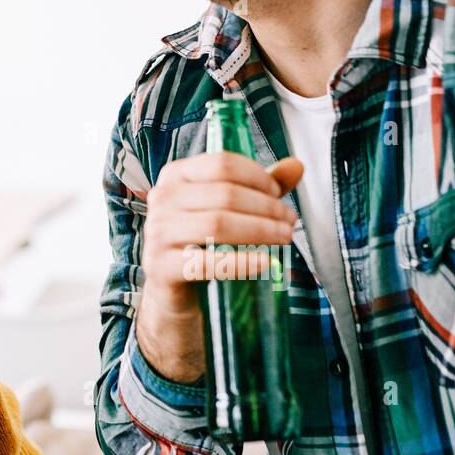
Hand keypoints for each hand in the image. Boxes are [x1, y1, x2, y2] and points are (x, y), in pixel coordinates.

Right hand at [136, 152, 303, 381]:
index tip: (278, 195)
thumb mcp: (230, 209)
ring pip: (217, 224)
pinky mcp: (161, 267)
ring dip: (259, 230)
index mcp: (175, 175)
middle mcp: (161, 198)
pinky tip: (266, 262)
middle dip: (265, 207)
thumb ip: (261, 187)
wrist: (172, 290)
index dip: (257, 177)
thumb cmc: (204, 242)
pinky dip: (242, 261)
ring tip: (284, 238)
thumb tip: (297, 165)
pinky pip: (207, 262)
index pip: (221, 163)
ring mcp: (157, 233)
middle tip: (289, 222)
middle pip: (224, 194)